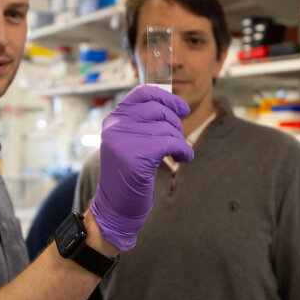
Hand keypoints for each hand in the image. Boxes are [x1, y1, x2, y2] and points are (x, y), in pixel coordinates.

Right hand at [90, 86, 192, 251]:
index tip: (183, 109)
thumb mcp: (132, 141)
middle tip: (178, 141)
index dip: (167, 98)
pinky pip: (171, 143)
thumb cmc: (130, 173)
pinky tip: (185, 158)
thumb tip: (173, 103)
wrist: (116, 206)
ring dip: (180, 141)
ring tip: (178, 153)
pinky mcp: (135, 155)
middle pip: (158, 110)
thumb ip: (144, 122)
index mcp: (114, 119)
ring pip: (167, 128)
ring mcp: (122, 139)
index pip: (143, 93)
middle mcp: (115, 125)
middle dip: (176, 124)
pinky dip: (184, 150)